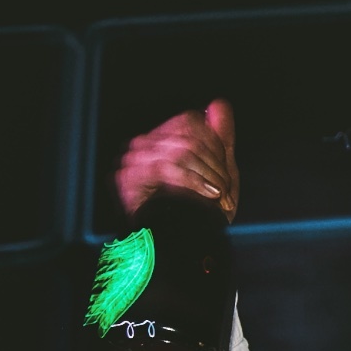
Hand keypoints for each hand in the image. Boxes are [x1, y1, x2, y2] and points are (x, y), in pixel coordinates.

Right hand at [116, 99, 240, 220]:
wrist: (185, 246)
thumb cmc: (201, 211)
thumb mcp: (219, 171)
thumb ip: (220, 137)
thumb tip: (220, 104)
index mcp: (160, 140)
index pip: (189, 121)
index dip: (214, 144)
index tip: (223, 174)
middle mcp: (142, 145)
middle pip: (188, 135)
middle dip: (214, 165)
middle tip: (224, 191)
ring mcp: (131, 160)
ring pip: (182, 150)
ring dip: (209, 176)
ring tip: (217, 197)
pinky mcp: (127, 177)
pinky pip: (168, 166)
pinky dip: (195, 182)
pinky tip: (208, 196)